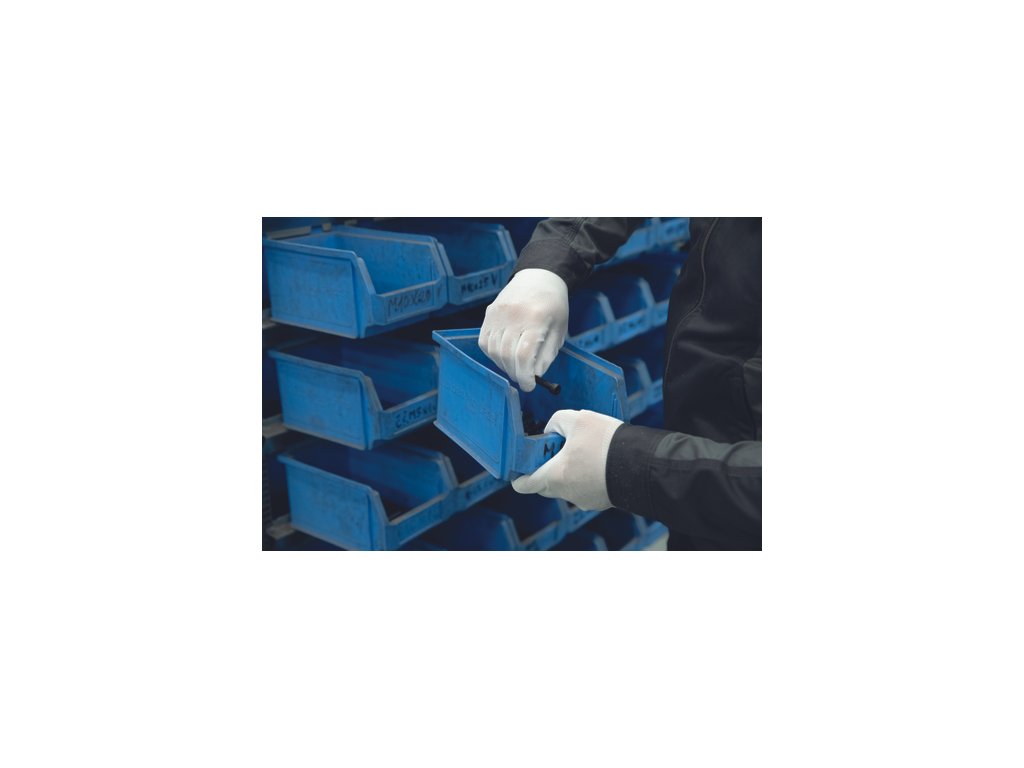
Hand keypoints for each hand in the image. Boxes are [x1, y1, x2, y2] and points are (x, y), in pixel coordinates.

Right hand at [479, 268, 568, 391]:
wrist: (538, 277)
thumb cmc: (553, 306)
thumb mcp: (559, 331)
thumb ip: (546, 355)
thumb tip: (533, 375)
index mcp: (536, 319)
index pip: (524, 356)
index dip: (525, 376)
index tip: (529, 386)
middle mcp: (514, 315)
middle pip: (507, 355)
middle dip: (515, 373)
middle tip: (523, 378)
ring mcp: (498, 313)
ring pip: (493, 350)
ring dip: (503, 365)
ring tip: (514, 367)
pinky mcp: (489, 313)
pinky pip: (485, 341)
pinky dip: (492, 353)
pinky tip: (503, 355)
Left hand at [511, 409, 622, 510]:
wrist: (643, 465)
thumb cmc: (607, 444)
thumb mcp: (578, 418)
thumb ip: (556, 421)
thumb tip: (550, 430)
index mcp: (555, 476)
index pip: (524, 484)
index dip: (519, 473)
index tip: (524, 461)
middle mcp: (567, 493)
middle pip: (545, 484)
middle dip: (547, 467)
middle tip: (558, 448)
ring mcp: (584, 499)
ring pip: (567, 486)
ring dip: (569, 470)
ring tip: (584, 451)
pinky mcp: (600, 501)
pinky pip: (585, 488)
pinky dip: (586, 476)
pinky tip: (599, 460)